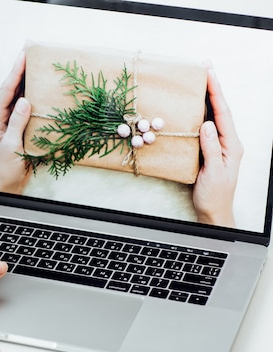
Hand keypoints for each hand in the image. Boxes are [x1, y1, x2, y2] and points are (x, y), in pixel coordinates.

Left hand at [0, 50, 31, 193]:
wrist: (4, 185)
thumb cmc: (4, 169)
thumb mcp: (11, 146)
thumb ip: (17, 123)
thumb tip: (24, 100)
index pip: (6, 90)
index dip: (15, 71)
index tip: (24, 55)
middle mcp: (1, 115)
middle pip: (12, 87)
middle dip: (21, 68)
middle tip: (31, 49)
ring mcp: (10, 120)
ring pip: (19, 94)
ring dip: (28, 79)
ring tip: (37, 62)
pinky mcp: (18, 126)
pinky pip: (26, 106)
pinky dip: (34, 94)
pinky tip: (41, 86)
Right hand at [193, 63, 243, 227]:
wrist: (213, 211)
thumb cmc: (214, 194)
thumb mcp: (214, 172)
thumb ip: (211, 147)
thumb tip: (206, 124)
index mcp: (232, 145)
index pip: (223, 113)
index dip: (216, 92)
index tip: (208, 74)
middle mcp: (227, 141)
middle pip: (220, 109)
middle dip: (213, 87)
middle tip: (205, 67)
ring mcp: (218, 145)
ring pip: (213, 115)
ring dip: (207, 97)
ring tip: (200, 80)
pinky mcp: (208, 150)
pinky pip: (204, 127)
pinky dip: (199, 113)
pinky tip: (193, 106)